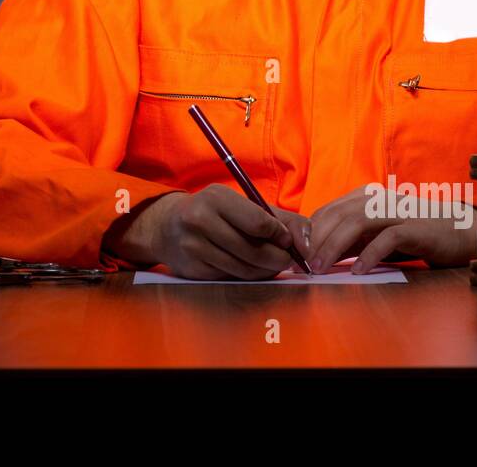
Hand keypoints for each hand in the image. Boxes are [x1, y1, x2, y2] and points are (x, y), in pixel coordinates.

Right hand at [134, 185, 312, 279]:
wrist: (168, 226)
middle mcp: (200, 220)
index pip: (260, 223)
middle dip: (278, 258)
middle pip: (254, 250)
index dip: (281, 236)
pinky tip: (251, 268)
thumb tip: (308, 243)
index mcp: (217, 198)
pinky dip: (248, 276)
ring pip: (244, 268)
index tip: (288, 241)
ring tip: (272, 264)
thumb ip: (281, 218)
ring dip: (265, 270)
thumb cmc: (216, 212)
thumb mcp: (244, 204)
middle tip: (287, 259)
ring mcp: (194, 247)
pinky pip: (231, 278)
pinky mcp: (193, 269)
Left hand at [306, 185, 476, 273]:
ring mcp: (396, 211)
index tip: (296, 254)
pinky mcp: (414, 227)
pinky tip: (358, 270)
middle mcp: (378, 199)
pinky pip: (386, 238)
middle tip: (304, 264)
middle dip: (316, 240)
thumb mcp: (373, 235)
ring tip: (321, 268)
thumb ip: (349, 241)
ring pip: (356, 222)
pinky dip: (369, 254)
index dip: (309, 232)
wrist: (457, 232)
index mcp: (365, 197)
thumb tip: (316, 255)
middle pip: (337, 215)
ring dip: (334, 246)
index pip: (328, 211)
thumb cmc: (412, 235)